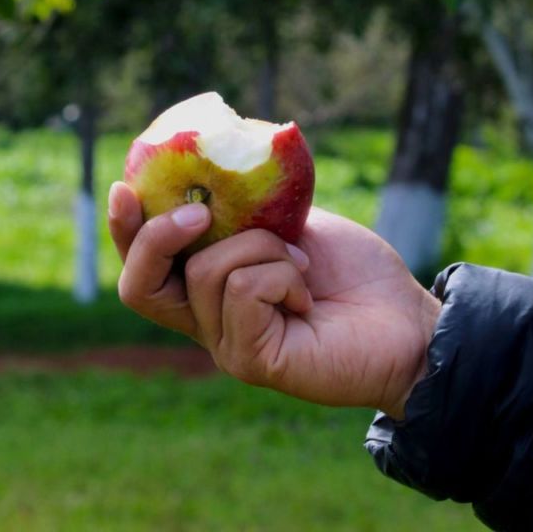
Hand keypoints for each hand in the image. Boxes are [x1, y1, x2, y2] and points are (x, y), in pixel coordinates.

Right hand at [108, 181, 439, 418]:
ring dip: (262, 248)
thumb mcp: (291, 222)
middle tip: (198, 214)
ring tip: (303, 264)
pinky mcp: (249, 360)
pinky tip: (307, 297)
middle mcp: (207, 321)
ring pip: (204, 271)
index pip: (145, 266)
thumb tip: (212, 173)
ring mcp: (225, 344)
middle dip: (156, 237)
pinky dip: (279, 275)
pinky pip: (241, 290)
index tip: (124, 186)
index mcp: (210, 287)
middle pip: (138, 284)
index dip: (124, 229)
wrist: (408, 322)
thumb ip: (247, 210)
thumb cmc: (355, 274)